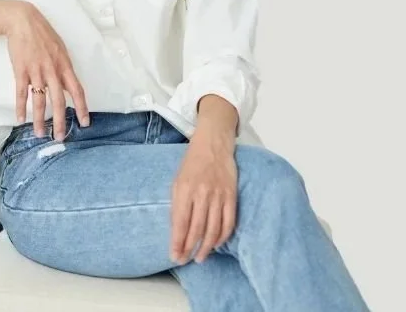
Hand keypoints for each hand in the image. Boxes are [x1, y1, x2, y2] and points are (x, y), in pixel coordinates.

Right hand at [6, 1, 89, 140]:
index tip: (84, 123)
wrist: (23, 21)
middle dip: (60, 121)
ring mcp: (36, 71)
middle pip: (59, 101)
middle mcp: (53, 70)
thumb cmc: (43, 34)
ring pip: (39, 100)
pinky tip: (20, 119)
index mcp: (65, 65)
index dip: (81, 108)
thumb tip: (68, 86)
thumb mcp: (60, 49)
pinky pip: (21, 93)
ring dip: (39, 119)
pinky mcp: (21, 70)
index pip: (77, 90)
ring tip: (39, 134)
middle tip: (60, 137)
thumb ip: (64, 68)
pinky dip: (20, 107)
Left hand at [170, 132, 237, 264]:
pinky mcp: (231, 196)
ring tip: (200, 257)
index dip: (177, 242)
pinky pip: (228, 222)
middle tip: (185, 260)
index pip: (180, 223)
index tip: (174, 256)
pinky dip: (222, 237)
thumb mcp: (177, 181)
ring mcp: (218, 195)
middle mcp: (201, 193)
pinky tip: (216, 244)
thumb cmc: (192, 164)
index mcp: (184, 189)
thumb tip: (176, 231)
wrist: (213, 145)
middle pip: (196, 229)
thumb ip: (177, 205)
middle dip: (189, 248)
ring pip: (213, 229)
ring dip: (206, 247)